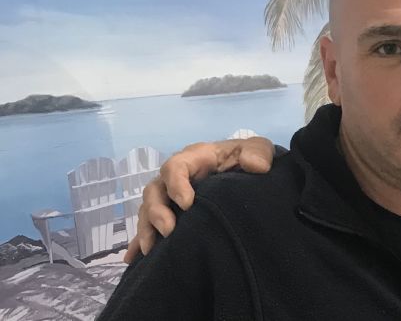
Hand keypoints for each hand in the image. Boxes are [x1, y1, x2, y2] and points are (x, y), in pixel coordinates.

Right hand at [124, 136, 274, 261]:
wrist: (248, 172)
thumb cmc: (248, 157)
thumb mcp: (258, 148)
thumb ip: (258, 153)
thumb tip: (256, 166)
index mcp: (194, 158)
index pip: (175, 166)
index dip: (176, 184)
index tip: (187, 204)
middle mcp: (176, 177)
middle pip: (155, 190)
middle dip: (157, 211)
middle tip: (169, 231)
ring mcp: (170, 196)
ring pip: (148, 210)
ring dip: (146, 229)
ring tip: (151, 250)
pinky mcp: (170, 213)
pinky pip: (149, 227)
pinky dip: (140, 242)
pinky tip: (133, 260)